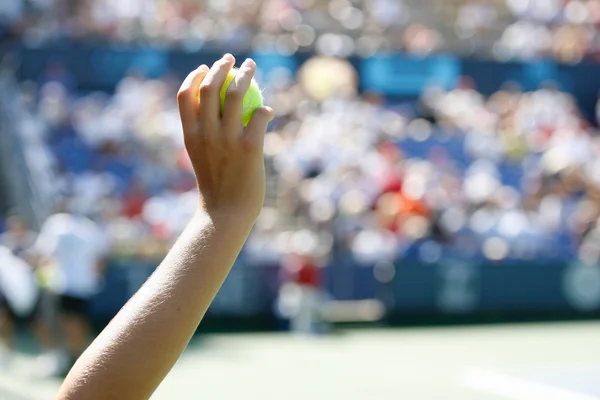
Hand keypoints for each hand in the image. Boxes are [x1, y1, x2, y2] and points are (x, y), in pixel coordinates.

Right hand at [177, 54, 273, 225]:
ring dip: (246, 75)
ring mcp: (227, 139)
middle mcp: (206, 133)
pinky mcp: (250, 147)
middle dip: (221, 66)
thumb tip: (216, 112)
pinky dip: (265, 109)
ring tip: (252, 67)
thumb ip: (205, 134)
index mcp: (190, 135)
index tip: (205, 68)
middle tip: (232, 59)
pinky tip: (268, 110)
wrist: (225, 215)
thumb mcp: (201, 157)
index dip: (194, 76)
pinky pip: (260, 116)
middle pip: (210, 87)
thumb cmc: (216, 187)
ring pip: (236, 94)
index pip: (184, 96)